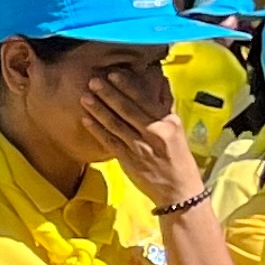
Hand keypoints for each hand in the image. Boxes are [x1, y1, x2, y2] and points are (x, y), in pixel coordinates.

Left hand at [86, 67, 202, 210]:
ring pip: (115, 124)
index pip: (145, 100)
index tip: (114, 74)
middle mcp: (154, 132)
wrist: (179, 190)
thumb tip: (160, 80)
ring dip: (98, 110)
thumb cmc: (178, 157)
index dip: (127, 86)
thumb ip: (165, 105)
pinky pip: (109, 142)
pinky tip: (85, 119)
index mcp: (168, 122)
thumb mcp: (177, 128)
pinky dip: (97, 130)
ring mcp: (140, 147)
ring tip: (85, 97)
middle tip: (93, 80)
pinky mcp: (128, 160)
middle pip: (127, 110)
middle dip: (108, 94)